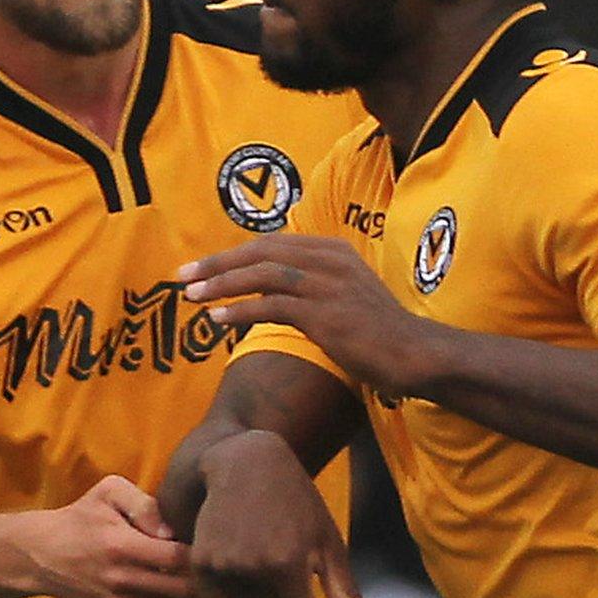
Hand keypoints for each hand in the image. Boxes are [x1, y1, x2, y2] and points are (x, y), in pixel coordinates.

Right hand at [22, 475, 197, 597]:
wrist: (44, 555)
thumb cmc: (82, 517)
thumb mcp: (109, 492)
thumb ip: (145, 504)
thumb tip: (173, 531)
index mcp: (120, 546)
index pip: (179, 557)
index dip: (200, 550)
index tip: (208, 537)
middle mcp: (122, 581)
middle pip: (184, 588)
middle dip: (204, 574)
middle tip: (210, 556)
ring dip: (193, 589)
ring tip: (197, 568)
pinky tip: (176, 581)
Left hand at [179, 233, 426, 393]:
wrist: (414, 353)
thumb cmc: (377, 332)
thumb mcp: (343, 296)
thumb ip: (308, 285)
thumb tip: (263, 289)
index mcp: (332, 250)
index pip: (270, 244)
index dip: (231, 255)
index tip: (201, 268)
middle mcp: (328, 259)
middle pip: (259, 251)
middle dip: (217, 263)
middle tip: (182, 276)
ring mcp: (327, 285)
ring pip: (261, 274)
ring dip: (221, 284)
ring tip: (192, 295)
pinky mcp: (325, 313)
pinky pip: (271, 305)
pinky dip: (240, 310)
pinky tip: (218, 318)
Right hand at [189, 431, 380, 597]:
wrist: (245, 463)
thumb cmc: (297, 501)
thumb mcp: (328, 541)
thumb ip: (345, 589)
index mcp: (289, 563)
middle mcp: (253, 568)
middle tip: (295, 597)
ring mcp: (223, 566)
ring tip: (271, 590)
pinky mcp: (201, 563)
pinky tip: (248, 590)